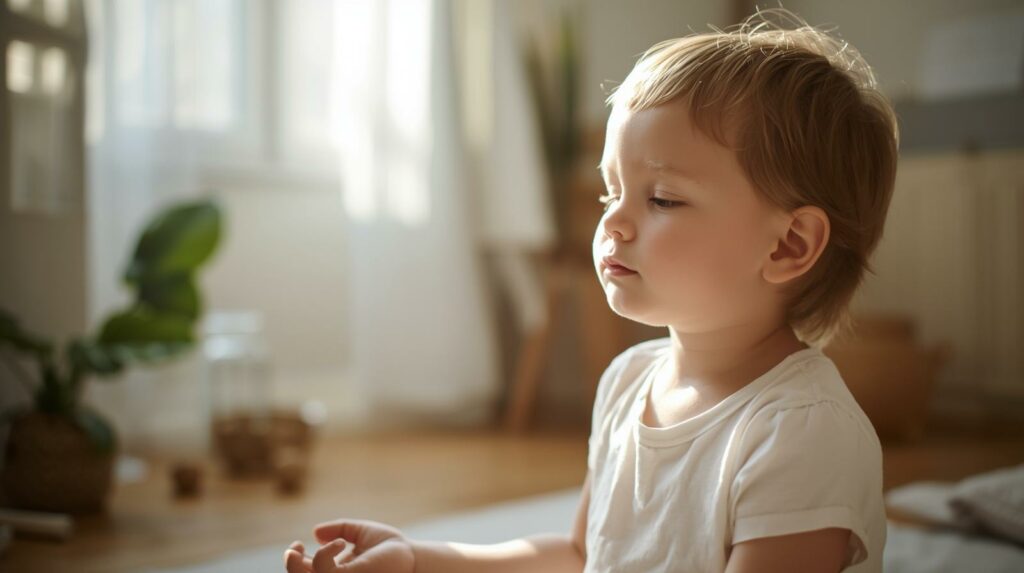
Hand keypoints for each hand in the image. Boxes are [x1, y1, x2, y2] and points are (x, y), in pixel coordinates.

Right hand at [283, 519, 414, 572]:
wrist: (412, 557)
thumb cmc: (390, 548)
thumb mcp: (360, 532)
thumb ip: (339, 529)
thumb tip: (315, 533)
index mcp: (336, 571)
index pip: (305, 572)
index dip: (294, 560)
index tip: (299, 544)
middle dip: (291, 565)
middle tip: (296, 548)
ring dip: (299, 564)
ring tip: (315, 545)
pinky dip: (324, 556)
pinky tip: (339, 543)